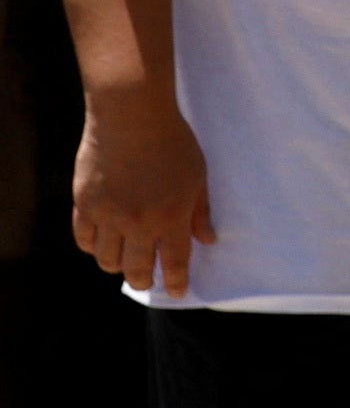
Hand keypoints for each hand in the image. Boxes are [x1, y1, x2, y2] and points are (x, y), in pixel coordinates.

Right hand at [71, 91, 213, 295]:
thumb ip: (200, 211)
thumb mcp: (198, 176)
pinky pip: (84, 239)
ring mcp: (107, 215)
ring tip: (124, 261)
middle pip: (136, 269)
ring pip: (107, 259)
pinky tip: (101, 244)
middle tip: (146, 280)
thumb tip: (206, 240)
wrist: (132, 115)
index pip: (174, 262)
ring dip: (116, 265)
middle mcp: (137, 222)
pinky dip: (93, 247)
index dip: (175, 282)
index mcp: (171, 217)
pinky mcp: (84, 203)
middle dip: (143, 280)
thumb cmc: (173, 142)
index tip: (176, 292)